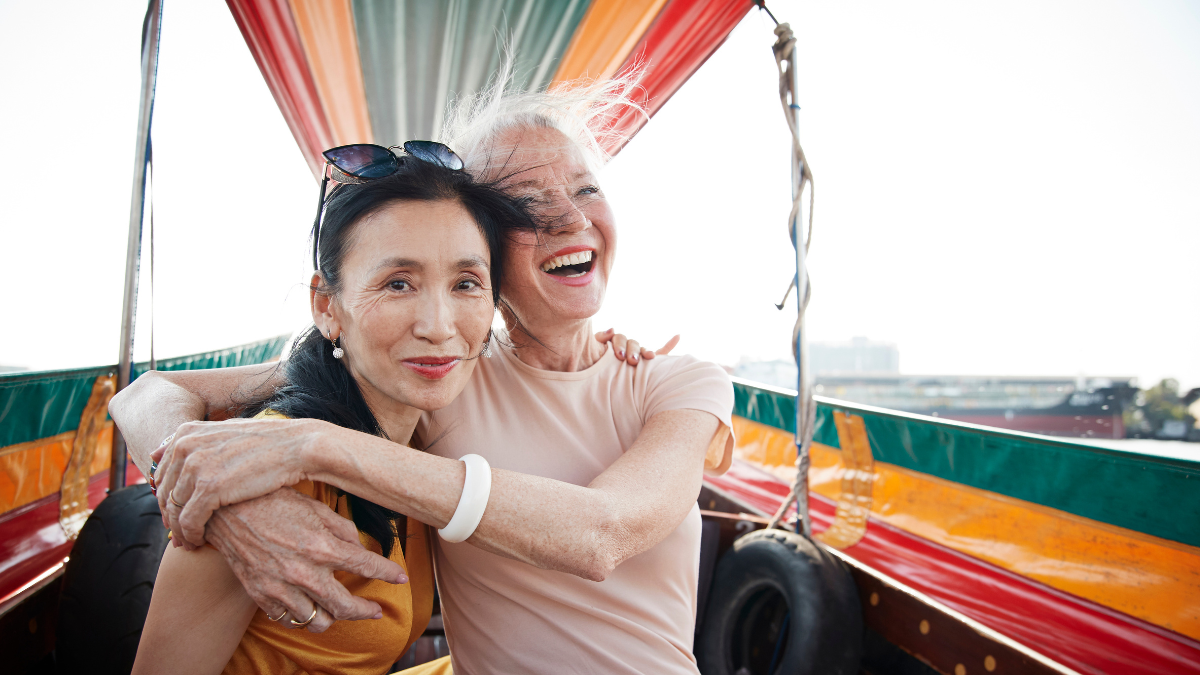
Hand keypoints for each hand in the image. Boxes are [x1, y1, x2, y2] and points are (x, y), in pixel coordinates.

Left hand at [152, 417, 329, 546]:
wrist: (297, 446)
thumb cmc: (265, 442)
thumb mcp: (223, 432)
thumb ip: (191, 441)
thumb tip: (156, 450)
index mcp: (186, 433)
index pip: (161, 473)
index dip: (165, 497)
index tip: (175, 513)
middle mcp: (186, 447)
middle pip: (164, 493)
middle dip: (169, 517)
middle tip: (178, 535)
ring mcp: (196, 467)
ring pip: (174, 509)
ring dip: (179, 531)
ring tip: (188, 543)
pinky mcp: (209, 489)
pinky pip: (189, 521)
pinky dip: (192, 535)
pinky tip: (199, 543)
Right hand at [205, 488, 407, 632]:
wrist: (225, 509)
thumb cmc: (272, 501)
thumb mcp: (314, 506)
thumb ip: (341, 528)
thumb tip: (360, 544)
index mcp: (321, 546)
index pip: (366, 566)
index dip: (388, 574)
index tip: (401, 577)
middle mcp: (303, 572)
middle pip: (345, 606)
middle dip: (366, 611)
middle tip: (376, 610)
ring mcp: (281, 588)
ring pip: (317, 621)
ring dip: (334, 618)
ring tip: (341, 611)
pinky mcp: (261, 596)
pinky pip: (289, 619)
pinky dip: (303, 617)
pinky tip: (310, 607)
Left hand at [595, 328, 679, 365]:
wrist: (597, 383)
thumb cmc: (594, 367)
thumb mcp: (593, 353)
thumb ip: (600, 338)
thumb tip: (613, 329)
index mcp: (614, 343)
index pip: (619, 338)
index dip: (619, 345)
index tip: (619, 356)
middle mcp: (627, 347)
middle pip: (632, 343)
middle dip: (632, 351)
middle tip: (631, 361)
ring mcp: (639, 355)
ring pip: (644, 350)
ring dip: (646, 351)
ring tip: (649, 357)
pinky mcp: (649, 362)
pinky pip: (661, 351)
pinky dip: (670, 344)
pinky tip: (677, 336)